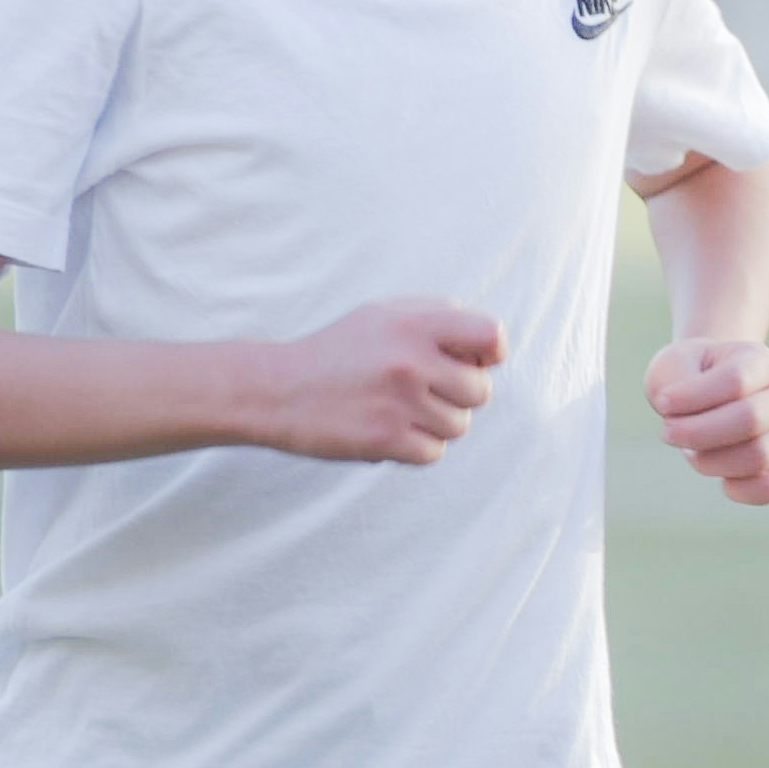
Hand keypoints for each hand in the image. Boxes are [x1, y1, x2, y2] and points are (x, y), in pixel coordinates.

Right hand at [257, 301, 505, 463]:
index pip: (491, 336)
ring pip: (460, 426)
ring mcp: (400, 402)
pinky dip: (417, 447)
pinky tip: (388, 429)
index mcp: (415, 323)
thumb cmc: (339, 351)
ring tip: (398, 408)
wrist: (277, 389)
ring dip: (436, 423)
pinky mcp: (386, 440)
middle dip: (459, 395)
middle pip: (481, 391)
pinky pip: (434, 452)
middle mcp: (411, 361)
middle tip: (421, 390)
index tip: (470, 362)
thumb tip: (491, 347)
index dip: (489, 353)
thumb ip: (438, 319)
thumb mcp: (383, 315)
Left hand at [646, 334, 768, 505]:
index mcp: (762, 362)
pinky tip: (720, 481)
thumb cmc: (690, 376)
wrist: (707, 389)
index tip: (662, 403)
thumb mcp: (674, 365)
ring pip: (759, 455)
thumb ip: (676, 383)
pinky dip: (742, 490)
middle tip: (667, 432)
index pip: (736, 380)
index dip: (694, 396)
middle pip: (751, 419)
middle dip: (698, 432)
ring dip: (711, 461)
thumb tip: (685, 426)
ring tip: (690, 452)